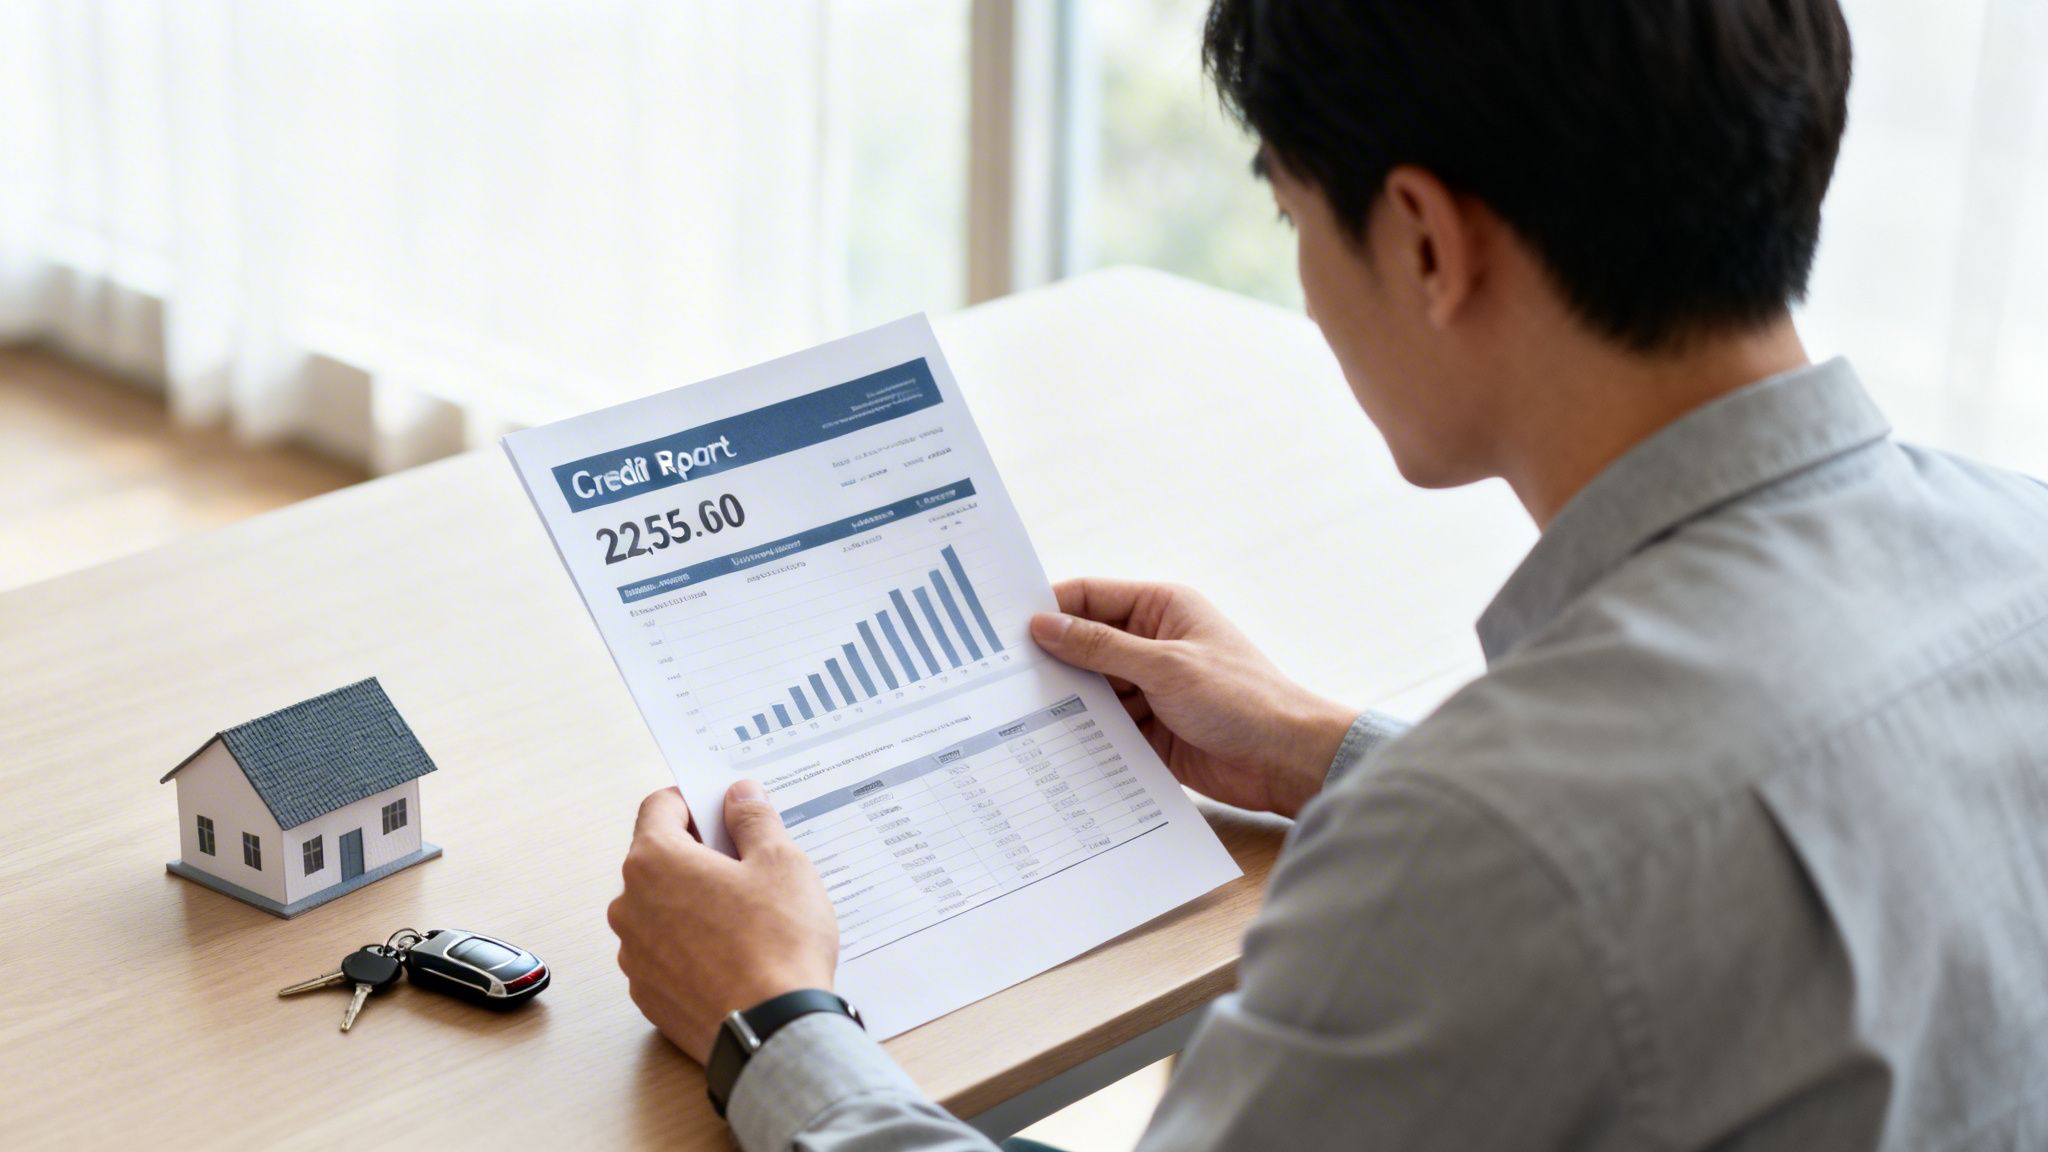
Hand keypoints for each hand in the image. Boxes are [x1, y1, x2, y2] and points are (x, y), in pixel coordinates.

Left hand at [608, 781, 838, 1062]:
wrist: (773, 1032)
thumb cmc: (777, 944)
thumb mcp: (781, 863)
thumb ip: (754, 820)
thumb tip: (740, 796)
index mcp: (655, 861)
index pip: (658, 807)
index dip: (693, 800)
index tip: (722, 808)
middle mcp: (630, 905)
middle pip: (659, 859)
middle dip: (699, 854)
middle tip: (748, 864)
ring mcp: (634, 954)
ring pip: (661, 908)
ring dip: (694, 902)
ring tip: (747, 918)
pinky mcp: (648, 993)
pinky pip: (666, 953)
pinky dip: (692, 946)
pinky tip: (734, 955)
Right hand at [1030, 579, 1357, 818]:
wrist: (1286, 761)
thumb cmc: (1241, 699)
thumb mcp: (1165, 667)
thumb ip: (1101, 647)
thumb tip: (1044, 626)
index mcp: (1161, 609)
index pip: (1091, 597)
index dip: (1049, 609)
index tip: (1002, 629)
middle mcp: (1151, 644)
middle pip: (1083, 645)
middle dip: (1048, 660)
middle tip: (996, 678)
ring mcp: (1148, 689)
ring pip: (1089, 690)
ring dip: (1062, 702)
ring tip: (1011, 714)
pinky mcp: (1148, 730)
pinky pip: (1103, 727)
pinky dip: (1081, 735)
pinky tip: (1047, 745)